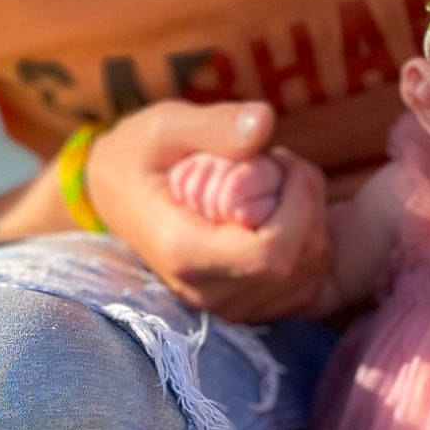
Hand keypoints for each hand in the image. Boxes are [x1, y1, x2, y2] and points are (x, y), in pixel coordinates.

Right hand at [86, 100, 331, 321]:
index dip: (297, 204)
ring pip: (312, 268)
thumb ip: (214, 126)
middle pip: (299, 257)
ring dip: (311, 216)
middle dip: (307, 200)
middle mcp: (207, 293)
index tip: (281, 160)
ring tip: (274, 183)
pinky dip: (310, 240)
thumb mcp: (164, 127)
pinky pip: (311, 282)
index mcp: (183, 252)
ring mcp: (230, 308)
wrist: (117, 198)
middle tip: (277, 161)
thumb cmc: (139, 156)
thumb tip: (264, 121)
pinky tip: (281, 213)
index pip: (270, 253)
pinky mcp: (251, 309)